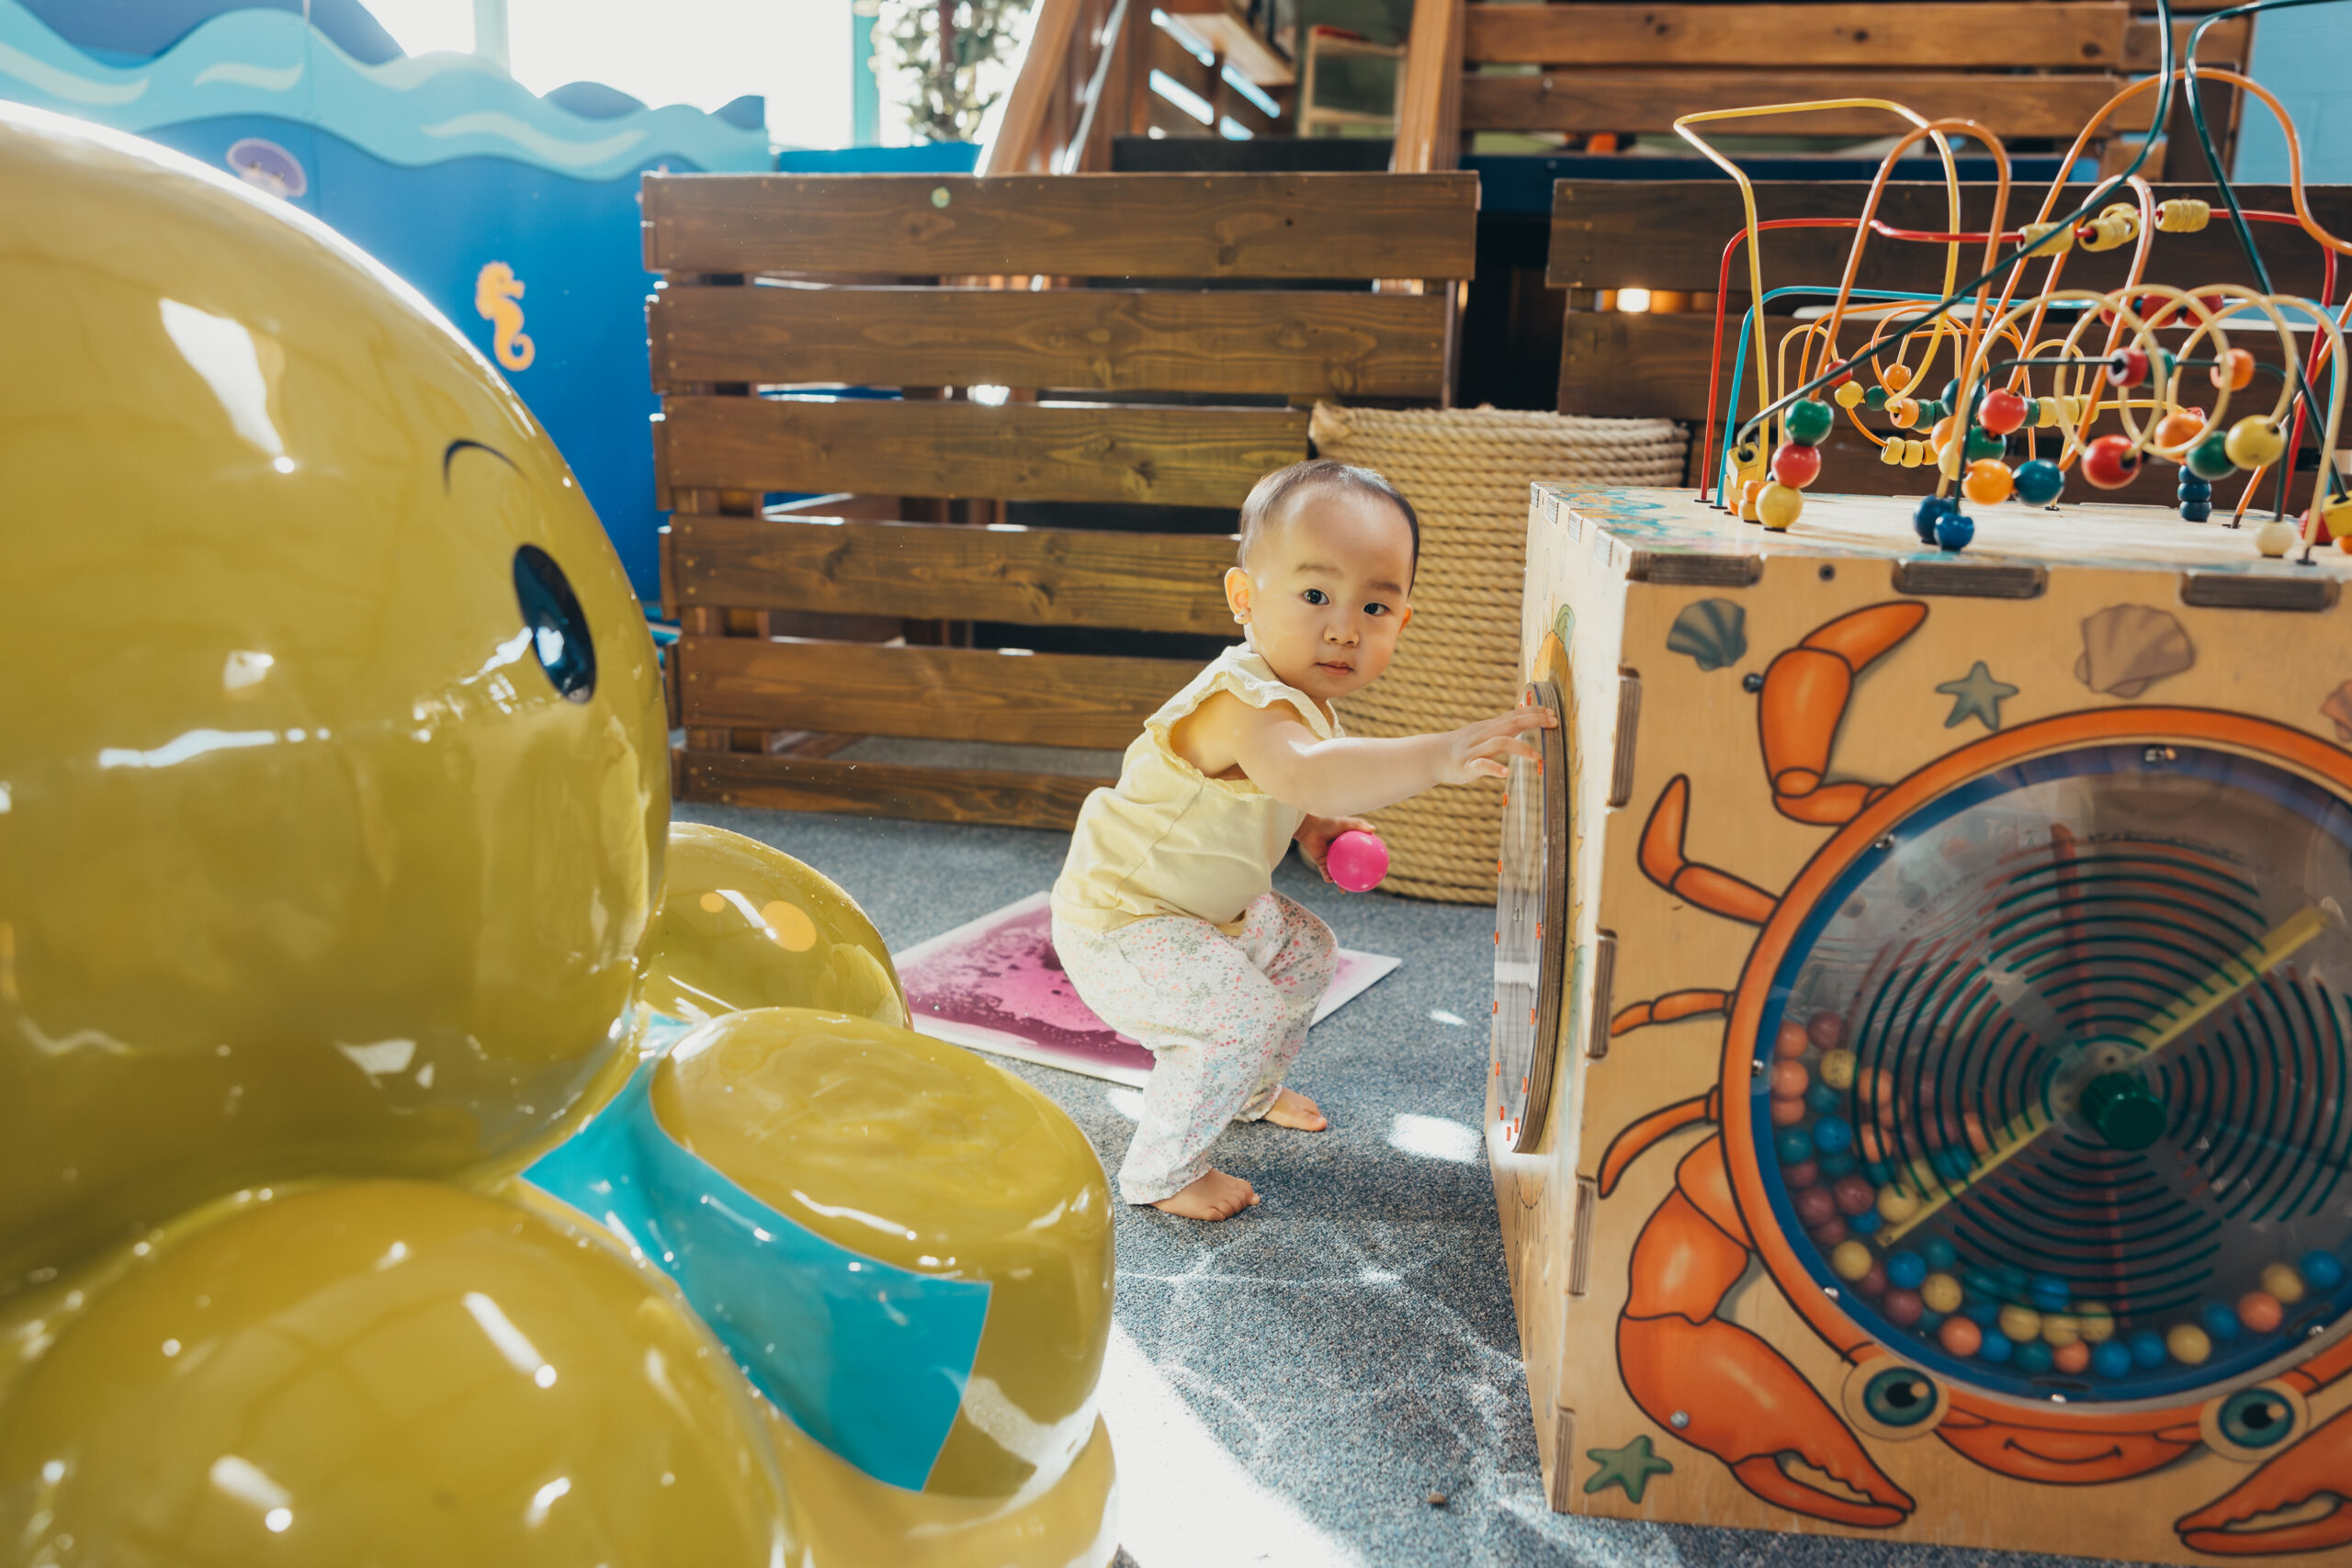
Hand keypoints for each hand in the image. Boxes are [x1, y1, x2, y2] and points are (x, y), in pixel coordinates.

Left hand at [1295, 813, 1375, 881]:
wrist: (1310, 827)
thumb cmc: (1327, 822)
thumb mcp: (1345, 822)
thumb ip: (1359, 824)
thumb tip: (1374, 829)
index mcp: (1349, 845)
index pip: (1361, 853)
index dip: (1369, 859)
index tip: (1378, 865)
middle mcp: (1341, 854)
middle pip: (1351, 867)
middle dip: (1356, 875)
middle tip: (1364, 882)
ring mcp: (1331, 859)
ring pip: (1338, 874)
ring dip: (1341, 883)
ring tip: (1345, 890)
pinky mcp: (1321, 862)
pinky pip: (1325, 873)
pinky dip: (1328, 878)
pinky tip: (1331, 881)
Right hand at [1435, 704, 1554, 785]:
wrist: (1432, 756)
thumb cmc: (1463, 748)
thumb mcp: (1484, 733)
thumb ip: (1503, 728)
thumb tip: (1524, 719)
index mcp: (1490, 727)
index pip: (1515, 715)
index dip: (1535, 713)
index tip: (1553, 714)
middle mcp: (1484, 734)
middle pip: (1511, 723)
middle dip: (1534, 722)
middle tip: (1554, 724)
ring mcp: (1475, 750)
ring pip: (1499, 743)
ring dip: (1521, 748)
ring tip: (1538, 757)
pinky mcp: (1466, 766)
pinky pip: (1481, 766)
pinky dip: (1494, 768)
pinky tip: (1506, 772)